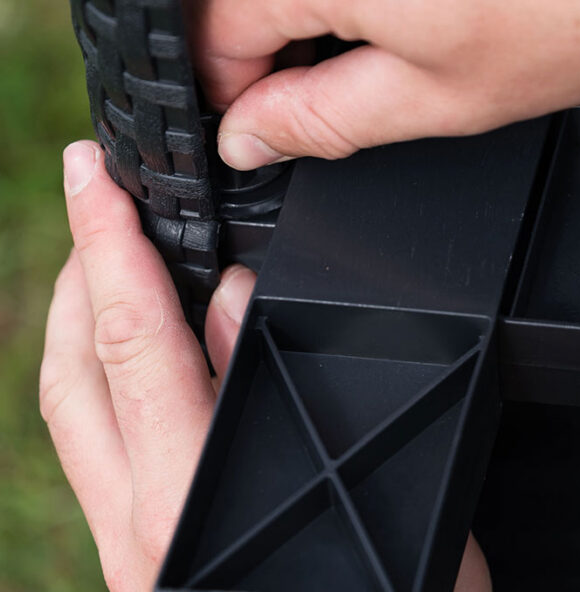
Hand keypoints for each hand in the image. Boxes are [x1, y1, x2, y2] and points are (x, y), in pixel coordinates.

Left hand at [41, 141, 491, 590]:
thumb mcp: (361, 479)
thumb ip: (281, 386)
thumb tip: (229, 297)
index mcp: (192, 495)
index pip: (132, 339)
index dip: (106, 244)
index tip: (91, 175)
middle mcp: (139, 524)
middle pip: (72, 369)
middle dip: (75, 269)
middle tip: (96, 199)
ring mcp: (129, 546)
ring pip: (70, 410)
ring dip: (79, 320)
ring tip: (109, 259)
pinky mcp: (137, 558)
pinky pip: (93, 448)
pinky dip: (102, 378)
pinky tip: (138, 357)